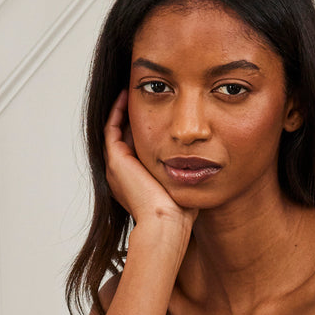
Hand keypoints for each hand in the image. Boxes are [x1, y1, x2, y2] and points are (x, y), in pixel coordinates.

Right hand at [103, 90, 195, 236]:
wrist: (166, 224)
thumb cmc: (180, 214)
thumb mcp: (183, 187)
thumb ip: (186, 175)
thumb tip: (203, 164)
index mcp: (135, 182)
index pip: (136, 148)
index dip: (145, 129)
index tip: (157, 111)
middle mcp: (121, 174)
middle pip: (124, 137)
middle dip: (132, 116)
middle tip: (141, 94)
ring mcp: (116, 167)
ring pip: (115, 130)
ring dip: (123, 110)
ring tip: (132, 90)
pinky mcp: (115, 160)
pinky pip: (111, 128)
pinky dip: (117, 111)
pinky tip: (127, 95)